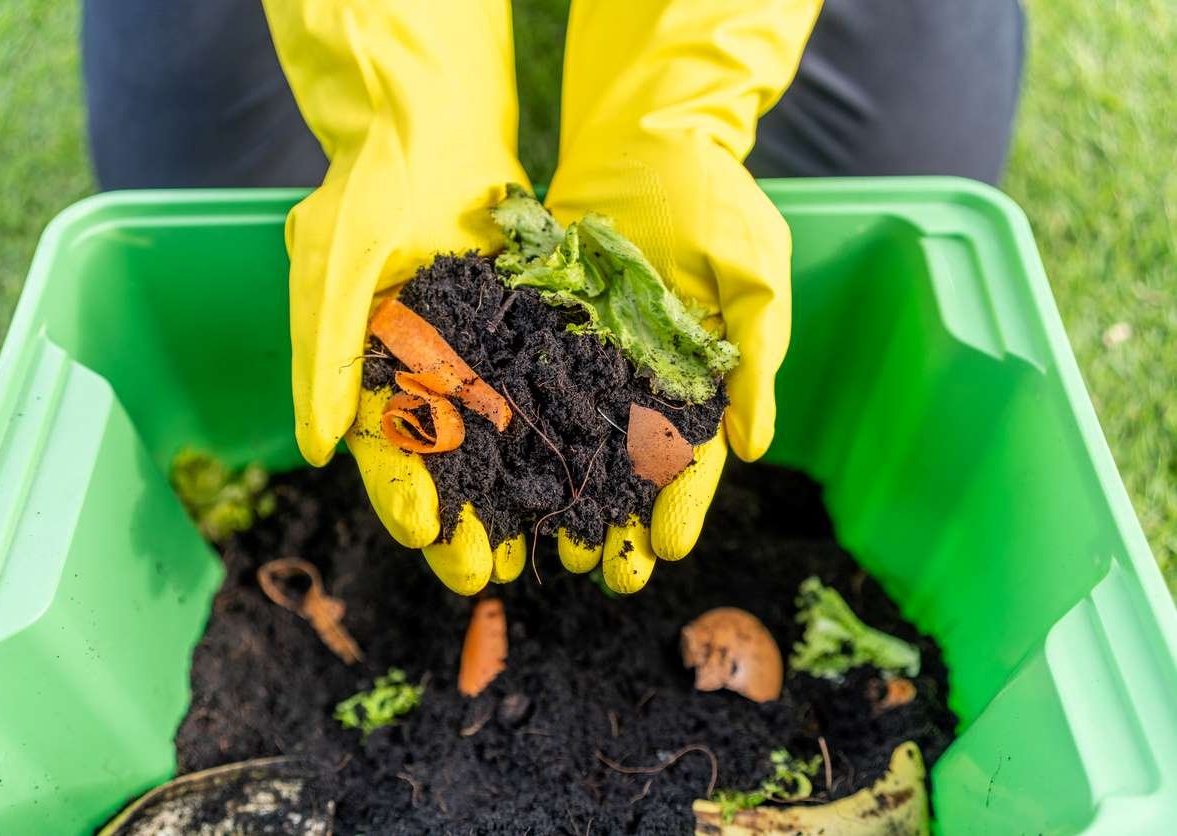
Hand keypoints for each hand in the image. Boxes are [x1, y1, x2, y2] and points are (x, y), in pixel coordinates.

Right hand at [264, 0, 530, 591]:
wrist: (425, 123)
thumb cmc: (365, 191)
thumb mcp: (333, 265)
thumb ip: (323, 356)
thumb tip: (315, 452)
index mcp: (370, 375)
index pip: (382, 451)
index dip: (400, 496)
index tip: (423, 537)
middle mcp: (426, 379)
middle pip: (448, 468)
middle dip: (465, 522)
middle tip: (487, 572)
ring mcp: (479, 362)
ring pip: (507, 445)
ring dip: (524, 499)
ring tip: (546, 551)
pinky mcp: (527, 339)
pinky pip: (552, 396)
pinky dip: (573, 438)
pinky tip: (598, 480)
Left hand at [543, 0, 820, 590]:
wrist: (646, 136)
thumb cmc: (714, 199)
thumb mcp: (754, 271)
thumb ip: (756, 356)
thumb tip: (756, 446)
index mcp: (696, 380)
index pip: (693, 455)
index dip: (682, 503)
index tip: (667, 550)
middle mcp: (637, 383)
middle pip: (623, 467)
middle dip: (613, 520)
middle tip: (597, 570)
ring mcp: (584, 362)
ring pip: (566, 442)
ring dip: (555, 496)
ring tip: (538, 548)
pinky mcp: (536, 334)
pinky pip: (518, 387)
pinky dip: (505, 431)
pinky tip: (488, 474)